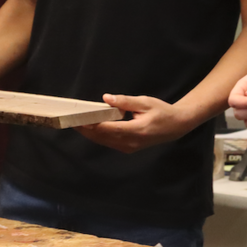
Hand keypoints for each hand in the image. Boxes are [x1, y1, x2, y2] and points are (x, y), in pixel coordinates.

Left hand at [75, 94, 192, 153]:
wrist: (176, 126)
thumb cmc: (161, 111)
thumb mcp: (145, 102)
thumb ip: (125, 101)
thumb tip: (106, 99)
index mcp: (136, 130)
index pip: (109, 129)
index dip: (92, 125)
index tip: (79, 119)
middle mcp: (131, 142)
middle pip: (103, 137)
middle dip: (86, 130)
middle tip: (70, 121)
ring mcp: (130, 148)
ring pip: (104, 142)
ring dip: (90, 134)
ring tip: (76, 124)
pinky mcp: (128, 148)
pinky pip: (109, 143)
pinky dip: (98, 136)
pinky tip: (90, 129)